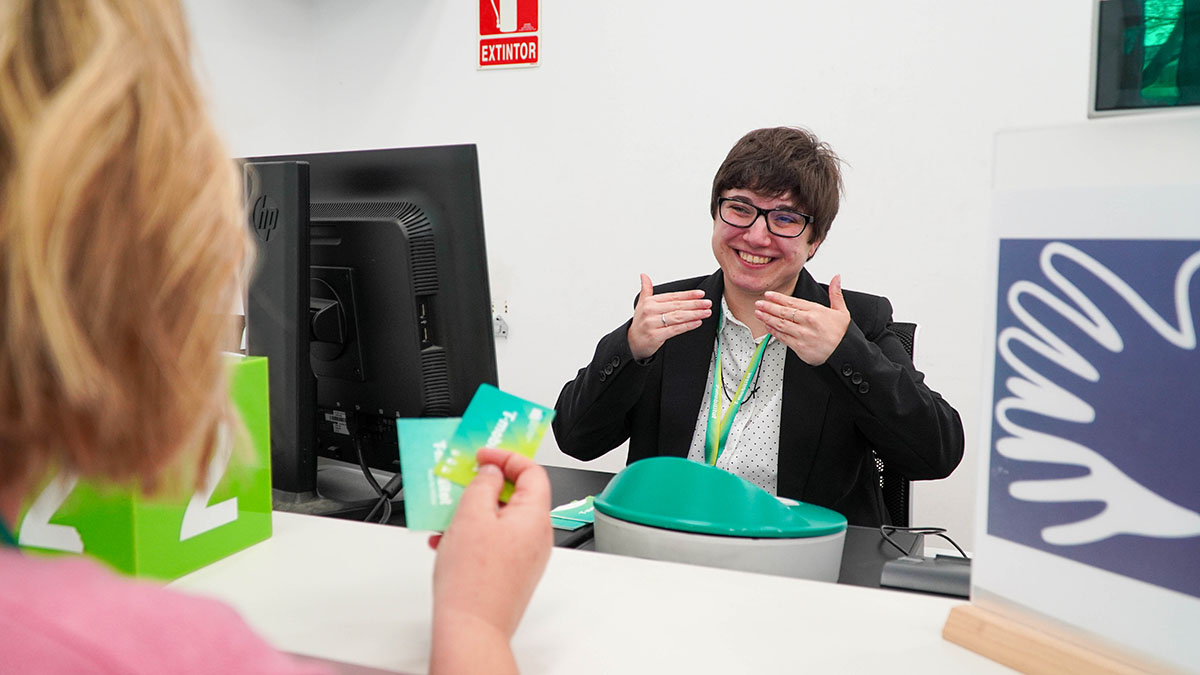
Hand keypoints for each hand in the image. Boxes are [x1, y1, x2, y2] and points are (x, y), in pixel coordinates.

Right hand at [429, 448, 551, 672]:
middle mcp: (537, 536)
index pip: (532, 470)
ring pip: (500, 519)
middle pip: (516, 494)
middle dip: (485, 485)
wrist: (470, 629)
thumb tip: (491, 470)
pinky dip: (472, 534)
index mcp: (535, 517)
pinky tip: (447, 540)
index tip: (482, 454)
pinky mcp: (511, 572)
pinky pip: (494, 541)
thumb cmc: (473, 581)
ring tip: (447, 514)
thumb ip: (483, 484)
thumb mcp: (472, 515)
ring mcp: (525, 556)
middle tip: (462, 480)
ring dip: (473, 511)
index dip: (506, 456)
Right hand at [626, 273, 711, 359]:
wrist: (631, 342)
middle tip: (707, 303)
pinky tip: (697, 322)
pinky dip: (687, 326)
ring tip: (705, 312)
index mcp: (650, 302)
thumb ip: (646, 289)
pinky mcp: (655, 336)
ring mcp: (652, 324)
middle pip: (677, 306)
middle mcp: (650, 311)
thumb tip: (644, 276)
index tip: (700, 294)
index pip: (672, 296)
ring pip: (678, 317)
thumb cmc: (640, 322)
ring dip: (694, 314)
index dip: (688, 295)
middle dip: (695, 304)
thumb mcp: (641, 304)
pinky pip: (675, 329)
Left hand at [754, 274, 850, 365]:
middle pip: (783, 312)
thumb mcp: (842, 311)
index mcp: (816, 311)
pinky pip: (783, 337)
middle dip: (768, 307)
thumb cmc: (842, 334)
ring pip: (780, 324)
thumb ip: (835, 294)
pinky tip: (767, 327)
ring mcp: (802, 335)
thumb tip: (836, 278)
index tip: (769, 295)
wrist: (844, 354)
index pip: (792, 302)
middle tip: (759, 303)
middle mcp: (808, 322)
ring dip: (767, 318)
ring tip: (758, 313)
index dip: (778, 298)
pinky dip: (773, 332)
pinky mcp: (799, 347)